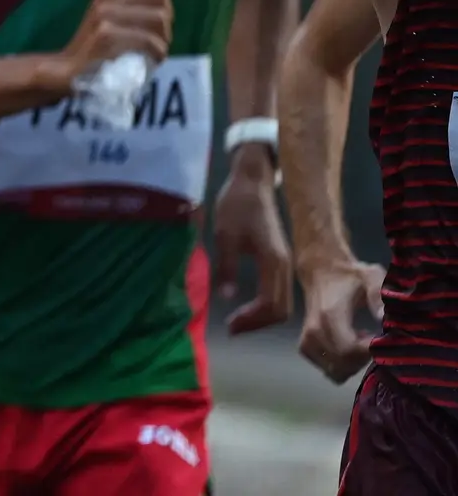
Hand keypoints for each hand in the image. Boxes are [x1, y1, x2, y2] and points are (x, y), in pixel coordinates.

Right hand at [56, 0, 171, 83]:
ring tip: (158, 49)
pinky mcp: (106, 34)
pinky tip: (155, 58)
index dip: (164, 2)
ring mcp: (105, 13)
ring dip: (164, 38)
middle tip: (160, 38)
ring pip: (158, 18)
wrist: (70, 68)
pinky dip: (158, 51)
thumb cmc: (96, 43)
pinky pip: (148, 39)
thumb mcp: (110, 14)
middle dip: (166, 20)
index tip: (157, 21)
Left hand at [212, 156, 293, 334]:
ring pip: (283, 303)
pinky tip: (246, 307)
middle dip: (257, 324)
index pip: (271, 305)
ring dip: (262, 317)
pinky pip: (279, 292)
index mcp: (274, 261)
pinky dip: (265, 306)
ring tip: (237, 322)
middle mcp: (285, 266)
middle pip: (282, 310)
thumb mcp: (225, 234)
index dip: (252, 320)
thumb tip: (226, 298)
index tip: (230, 325)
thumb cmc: (237, 204)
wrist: (252, 181)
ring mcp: (285, 263)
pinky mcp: (280, 260)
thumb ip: (227, 266)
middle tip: (232, 328)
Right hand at [297, 257, 385, 382]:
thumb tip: (385, 319)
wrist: (320, 271)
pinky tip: (348, 347)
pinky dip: (341, 364)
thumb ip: (378, 295)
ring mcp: (307, 340)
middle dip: (364, 359)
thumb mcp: (370, 276)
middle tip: (372, 339)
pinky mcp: (304, 347)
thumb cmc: (348, 275)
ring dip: (353, 363)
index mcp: (329, 315)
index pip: (349, 350)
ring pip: (335, 370)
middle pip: (343, 364)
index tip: (381, 340)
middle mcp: (314, 331)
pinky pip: (327, 369)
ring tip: (360, 342)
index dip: (370, 352)